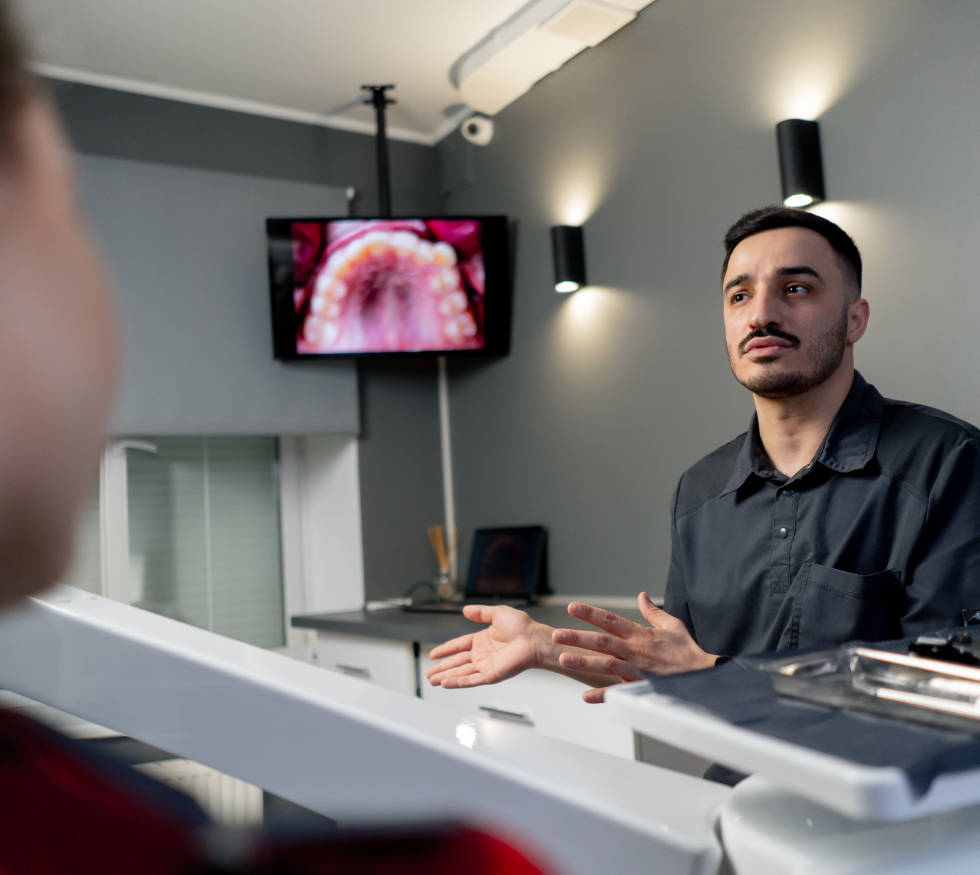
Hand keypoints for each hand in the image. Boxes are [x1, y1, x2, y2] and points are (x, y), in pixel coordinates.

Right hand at [426, 604, 547, 688]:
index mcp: (482, 640)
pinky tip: (445, 683)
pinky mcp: (491, 675)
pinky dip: (457, 682)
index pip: (458, 645)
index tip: (433, 654)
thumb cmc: (522, 627)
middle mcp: (482, 654)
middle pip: (457, 662)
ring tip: (432, 680)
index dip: (445, 649)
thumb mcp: (498, 613)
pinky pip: (470, 679)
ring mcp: (485, 665)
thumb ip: (481, 613)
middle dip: (442, 667)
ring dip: (445, 676)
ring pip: (460, 672)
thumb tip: (465, 610)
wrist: (533, 640)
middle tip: (428, 673)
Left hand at [553, 592, 715, 702]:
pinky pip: (620, 692)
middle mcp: (635, 650)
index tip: (572, 607)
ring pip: (607, 664)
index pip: (610, 620)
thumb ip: (653, 612)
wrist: (705, 676)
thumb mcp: (672, 626)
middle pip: (602, 641)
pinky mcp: (642, 687)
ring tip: (564, 660)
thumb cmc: (688, 652)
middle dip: (578, 637)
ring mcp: (638, 669)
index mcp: (640, 634)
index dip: (590, 613)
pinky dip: (603, 695)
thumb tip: (642, 596)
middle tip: (557, 634)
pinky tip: (586, 697)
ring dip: (584, 662)